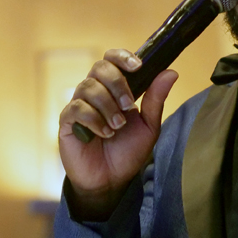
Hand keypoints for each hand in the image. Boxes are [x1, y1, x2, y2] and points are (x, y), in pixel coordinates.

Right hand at [58, 49, 177, 220]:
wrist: (111, 180)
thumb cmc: (127, 151)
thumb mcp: (148, 126)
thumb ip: (156, 99)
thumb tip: (171, 72)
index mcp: (115, 88)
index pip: (112, 59)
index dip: (123, 56)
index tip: (138, 66)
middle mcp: (95, 92)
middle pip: (99, 67)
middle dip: (117, 83)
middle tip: (128, 105)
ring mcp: (79, 105)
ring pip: (88, 87)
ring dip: (107, 105)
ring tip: (117, 126)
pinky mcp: (67, 122)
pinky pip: (76, 108)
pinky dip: (93, 119)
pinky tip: (105, 133)